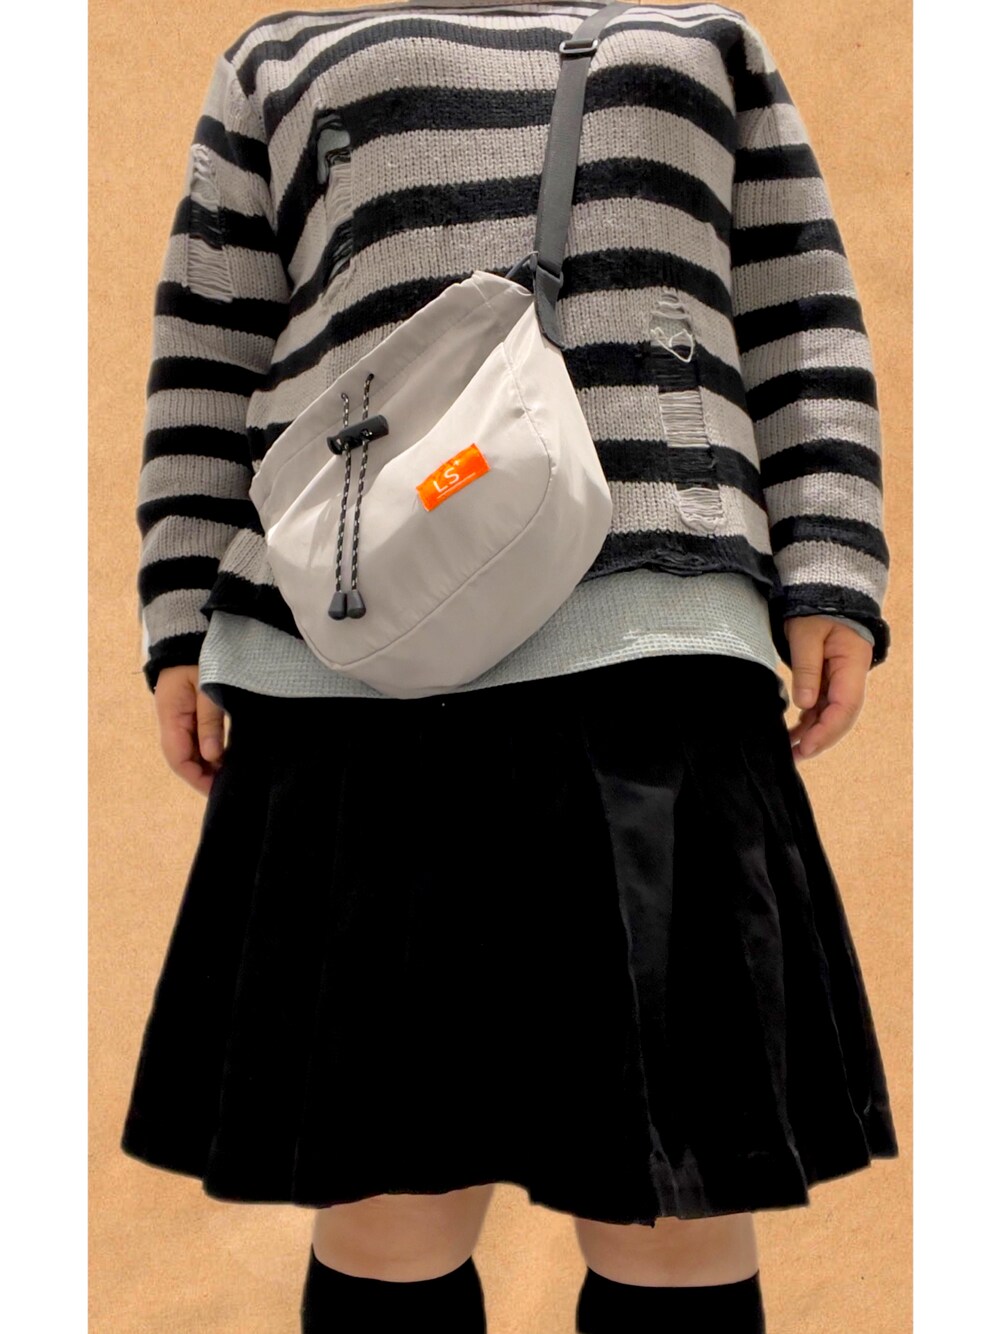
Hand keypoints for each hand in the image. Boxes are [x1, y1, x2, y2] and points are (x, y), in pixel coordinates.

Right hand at [152, 664, 227, 796]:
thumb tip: (212, 756)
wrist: (189, 635)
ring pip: (191, 751)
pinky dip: (211, 752)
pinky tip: (227, 758)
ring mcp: (179, 719)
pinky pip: (197, 740)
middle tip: (230, 786)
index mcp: (170, 716)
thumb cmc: (199, 657)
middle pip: (184, 759)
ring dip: (208, 765)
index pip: (178, 758)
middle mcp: (171, 722)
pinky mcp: (190, 714)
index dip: (196, 776)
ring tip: (231, 776)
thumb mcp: (207, 687)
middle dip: (204, 775)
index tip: (217, 789)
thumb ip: (209, 720)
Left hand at [783, 616, 873, 763]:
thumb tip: (805, 704)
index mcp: (853, 664)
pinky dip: (808, 722)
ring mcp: (841, 680)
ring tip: (790, 752)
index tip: (807, 746)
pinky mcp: (829, 680)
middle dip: (820, 739)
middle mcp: (851, 676)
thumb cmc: (816, 610)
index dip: (828, 730)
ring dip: (812, 734)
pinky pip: (822, 707)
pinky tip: (793, 734)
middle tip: (795, 756)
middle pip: (841, 716)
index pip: (846, 705)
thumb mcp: (806, 634)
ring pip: (831, 715)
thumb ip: (807, 668)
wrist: (822, 593)